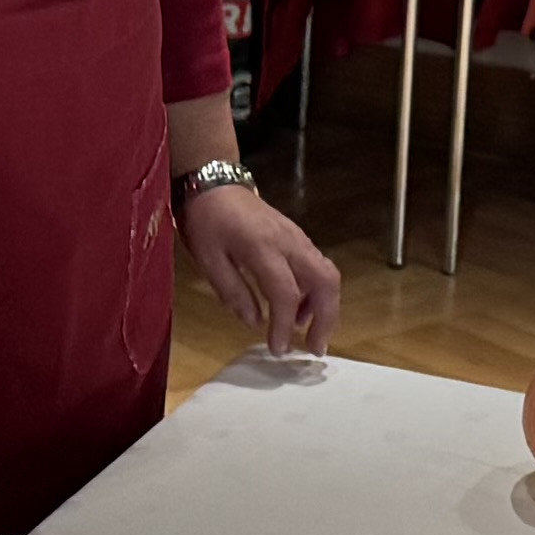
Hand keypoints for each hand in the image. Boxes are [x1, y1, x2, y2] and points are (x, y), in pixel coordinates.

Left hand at [183, 180, 341, 357]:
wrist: (215, 184)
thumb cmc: (206, 221)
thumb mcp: (208, 260)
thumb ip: (233, 291)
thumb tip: (255, 323)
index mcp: (262, 247)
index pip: (285, 293)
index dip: (284, 326)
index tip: (278, 350)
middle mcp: (289, 242)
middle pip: (325, 282)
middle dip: (326, 319)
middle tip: (315, 348)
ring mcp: (298, 238)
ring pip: (327, 274)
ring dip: (324, 307)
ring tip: (304, 332)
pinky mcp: (299, 238)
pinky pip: (318, 267)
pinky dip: (316, 292)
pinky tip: (298, 309)